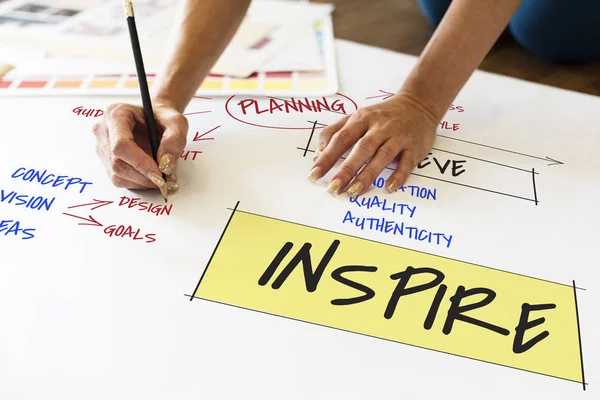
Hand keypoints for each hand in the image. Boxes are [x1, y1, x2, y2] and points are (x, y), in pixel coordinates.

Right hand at [92, 102, 187, 195]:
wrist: (155, 119)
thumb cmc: (163, 117)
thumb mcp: (176, 121)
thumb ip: (174, 139)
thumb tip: (165, 162)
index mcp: (116, 114)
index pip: (121, 144)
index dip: (140, 163)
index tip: (159, 174)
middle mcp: (103, 130)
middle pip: (117, 162)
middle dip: (143, 176)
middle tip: (164, 181)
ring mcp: (102, 146)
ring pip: (116, 173)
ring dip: (141, 181)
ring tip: (160, 178)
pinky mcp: (105, 159)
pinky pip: (118, 178)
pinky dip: (137, 182)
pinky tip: (150, 177)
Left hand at [308, 93, 436, 196]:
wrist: (419, 104)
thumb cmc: (383, 114)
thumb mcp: (357, 116)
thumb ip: (336, 131)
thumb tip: (318, 152)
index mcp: (362, 119)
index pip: (341, 138)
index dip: (327, 157)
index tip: (314, 174)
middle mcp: (380, 127)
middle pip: (361, 149)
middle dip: (346, 169)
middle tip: (333, 187)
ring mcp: (398, 137)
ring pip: (382, 156)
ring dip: (368, 175)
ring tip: (354, 191)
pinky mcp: (414, 147)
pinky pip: (407, 163)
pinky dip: (399, 175)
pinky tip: (389, 187)